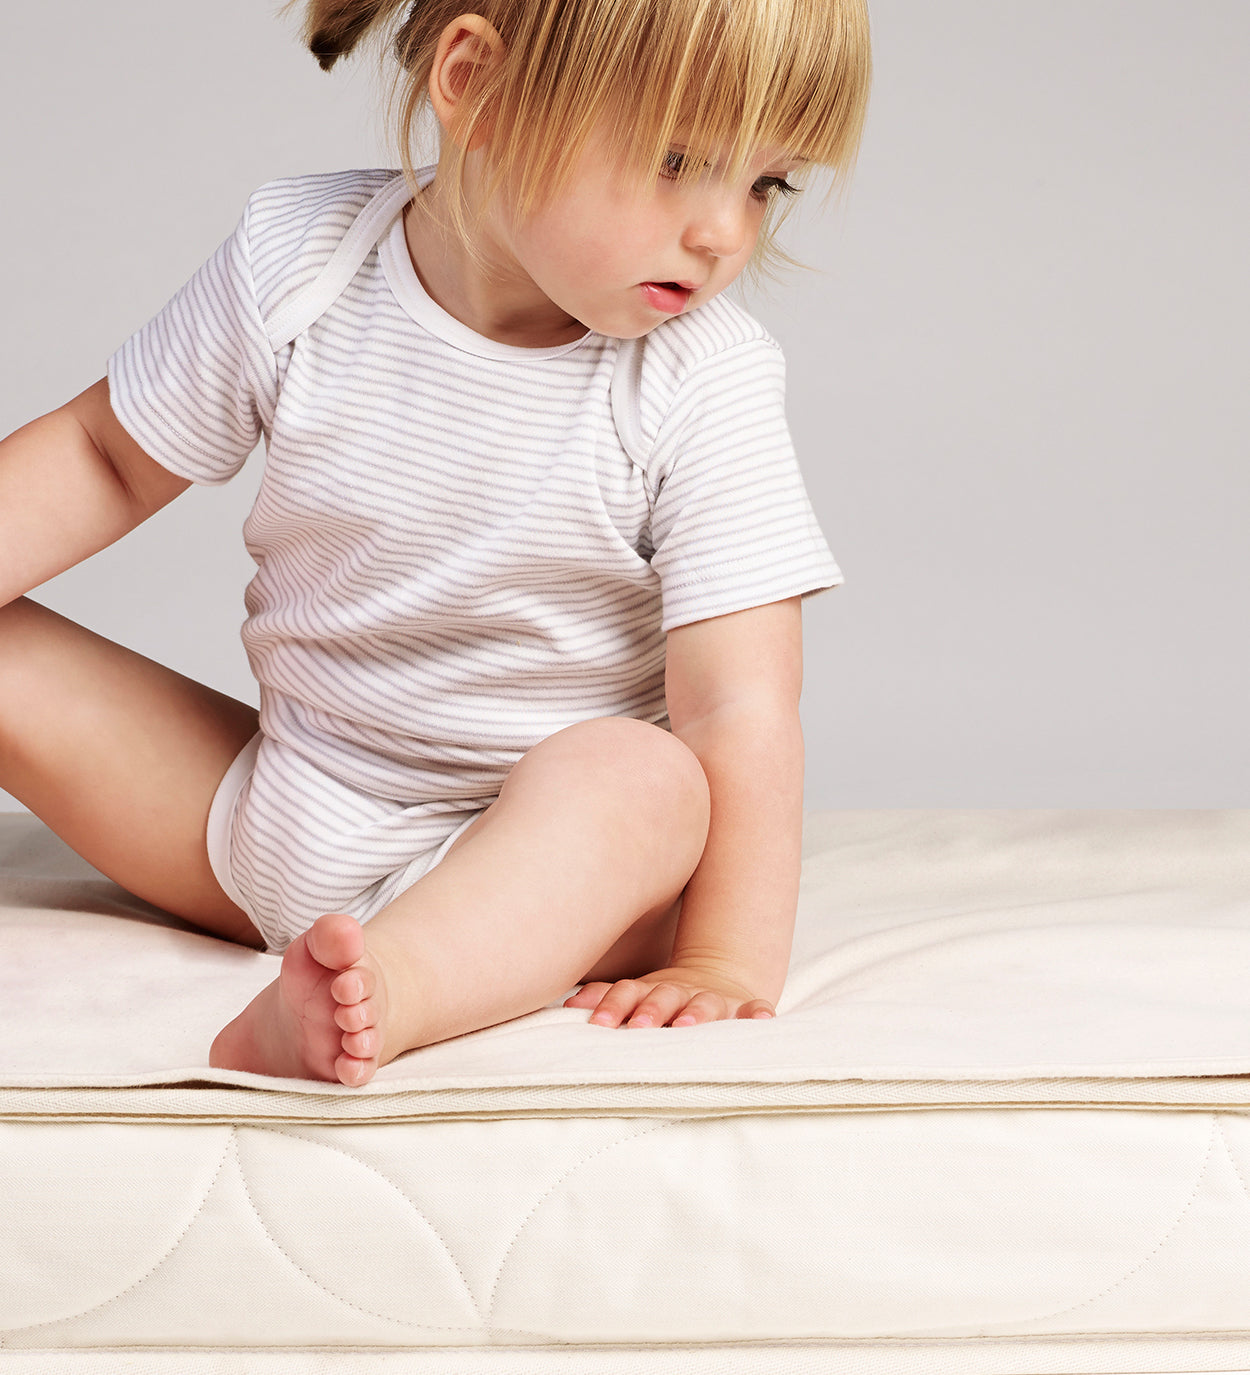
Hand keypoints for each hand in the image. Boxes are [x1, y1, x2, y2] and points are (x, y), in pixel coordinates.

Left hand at [564, 964, 775, 1028]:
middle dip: (651, 1011)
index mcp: (651, 990)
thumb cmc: (664, 996)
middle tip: (637, 1029)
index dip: (613, 1005)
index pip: (629, 993)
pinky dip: (759, 1013)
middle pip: (664, 997)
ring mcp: (713, 999)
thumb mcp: (637, 992)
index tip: (598, 1022)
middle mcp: (681, 992)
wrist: (715, 977)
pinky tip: (764, 1020)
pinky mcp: (743, 1007)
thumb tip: (569, 1004)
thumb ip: (608, 997)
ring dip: (697, 1014)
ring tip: (687, 1025)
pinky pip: (755, 1009)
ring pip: (706, 1004)